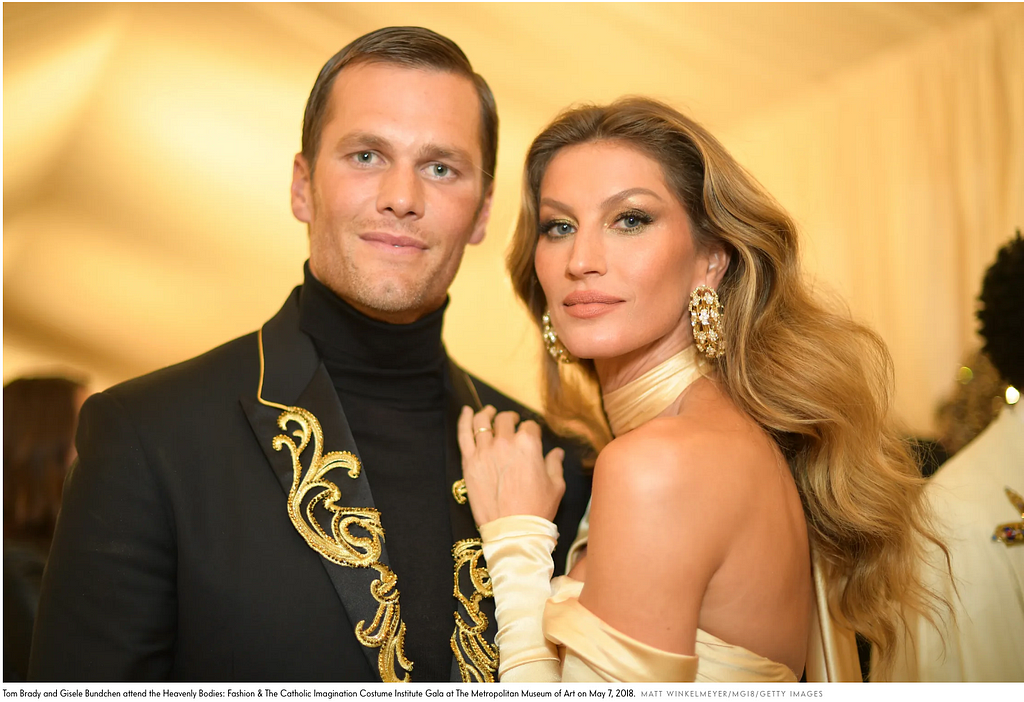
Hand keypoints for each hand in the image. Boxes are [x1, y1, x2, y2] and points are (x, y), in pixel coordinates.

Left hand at [457, 405, 565, 526]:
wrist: (513, 530)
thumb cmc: (537, 509)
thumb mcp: (556, 486)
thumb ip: (555, 464)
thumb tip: (556, 452)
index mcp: (528, 444)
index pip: (529, 426)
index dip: (531, 429)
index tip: (531, 434)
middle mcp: (505, 442)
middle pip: (505, 420)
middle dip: (510, 419)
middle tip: (511, 423)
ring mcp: (484, 451)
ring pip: (483, 422)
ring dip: (487, 414)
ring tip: (489, 412)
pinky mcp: (469, 462)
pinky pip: (464, 434)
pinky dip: (465, 419)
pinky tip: (467, 411)